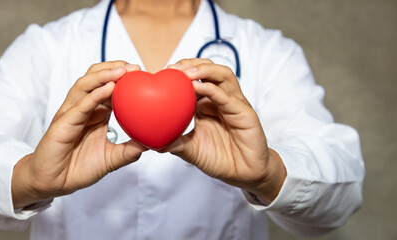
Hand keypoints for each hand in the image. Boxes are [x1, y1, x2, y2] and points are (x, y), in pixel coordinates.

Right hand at [12, 61, 146, 207]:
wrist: (53, 183)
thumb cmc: (77, 168)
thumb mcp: (110, 159)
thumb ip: (129, 151)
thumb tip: (150, 144)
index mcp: (95, 113)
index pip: (108, 87)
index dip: (123, 78)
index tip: (142, 74)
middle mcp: (82, 108)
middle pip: (95, 78)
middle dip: (115, 69)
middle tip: (135, 68)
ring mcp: (71, 114)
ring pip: (85, 85)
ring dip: (104, 75)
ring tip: (122, 70)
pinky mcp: (63, 124)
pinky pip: (79, 105)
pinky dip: (94, 95)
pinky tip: (109, 88)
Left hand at [162, 59, 286, 202]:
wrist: (243, 174)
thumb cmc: (220, 159)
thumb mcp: (191, 150)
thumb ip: (174, 143)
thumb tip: (151, 142)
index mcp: (207, 103)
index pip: (196, 78)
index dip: (181, 72)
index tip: (163, 72)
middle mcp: (221, 99)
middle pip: (209, 69)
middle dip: (191, 64)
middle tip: (172, 68)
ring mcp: (235, 104)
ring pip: (223, 75)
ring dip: (204, 70)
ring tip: (185, 73)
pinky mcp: (245, 113)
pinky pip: (228, 97)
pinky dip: (213, 89)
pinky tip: (198, 87)